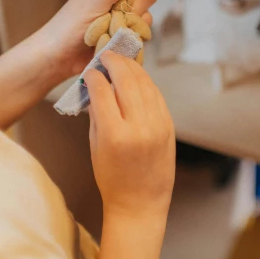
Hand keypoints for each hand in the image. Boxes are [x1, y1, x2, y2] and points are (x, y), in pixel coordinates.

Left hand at [36, 0, 157, 80]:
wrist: (58, 56)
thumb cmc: (68, 27)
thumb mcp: (90, 5)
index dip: (135, 4)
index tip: (117, 14)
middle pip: (146, 5)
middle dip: (131, 19)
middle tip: (109, 25)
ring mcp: (122, 14)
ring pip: (145, 22)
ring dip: (127, 32)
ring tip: (107, 36)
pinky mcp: (123, 31)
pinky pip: (139, 36)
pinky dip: (127, 42)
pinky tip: (111, 44)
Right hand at [85, 52, 174, 219]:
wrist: (140, 203)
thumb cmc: (111, 178)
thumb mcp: (95, 146)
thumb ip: (97, 114)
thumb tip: (96, 86)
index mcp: (114, 134)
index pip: (102, 91)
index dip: (94, 76)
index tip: (90, 72)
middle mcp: (138, 127)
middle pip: (126, 81)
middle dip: (115, 63)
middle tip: (106, 55)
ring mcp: (157, 126)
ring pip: (145, 85)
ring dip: (132, 68)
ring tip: (121, 61)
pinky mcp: (168, 127)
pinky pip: (157, 96)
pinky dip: (146, 83)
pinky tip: (137, 77)